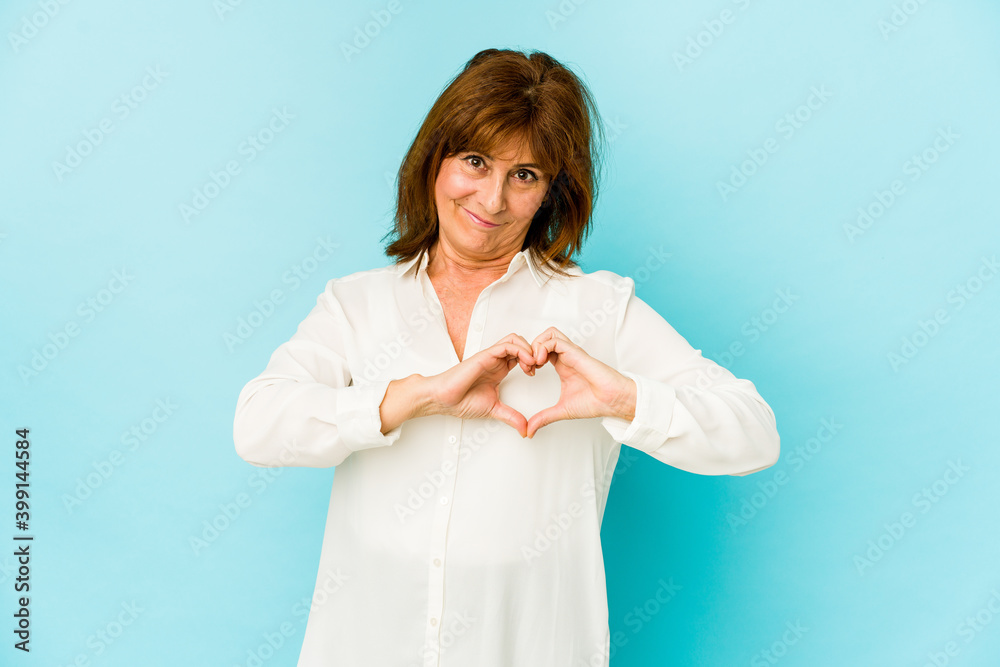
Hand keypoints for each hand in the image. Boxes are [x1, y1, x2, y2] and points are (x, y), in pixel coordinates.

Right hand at [422, 333, 537, 436]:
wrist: (443, 399)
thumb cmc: (460, 401)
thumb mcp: (494, 410)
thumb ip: (511, 417)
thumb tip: (525, 429)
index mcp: (499, 370)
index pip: (521, 356)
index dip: (533, 362)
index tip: (536, 374)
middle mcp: (496, 361)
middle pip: (521, 344)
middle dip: (534, 353)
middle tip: (539, 367)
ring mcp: (490, 357)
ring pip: (515, 340)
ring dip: (529, 349)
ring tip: (534, 364)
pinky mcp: (485, 356)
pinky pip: (507, 345)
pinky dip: (520, 350)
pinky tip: (526, 362)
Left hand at [525, 327, 636, 438]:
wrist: (612, 401)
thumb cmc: (595, 402)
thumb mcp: (561, 411)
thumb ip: (544, 418)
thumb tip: (530, 431)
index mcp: (562, 365)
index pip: (541, 350)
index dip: (529, 358)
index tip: (528, 373)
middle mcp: (566, 356)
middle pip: (544, 337)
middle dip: (530, 349)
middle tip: (528, 367)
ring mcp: (571, 353)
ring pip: (549, 334)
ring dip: (536, 345)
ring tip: (535, 363)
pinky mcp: (576, 353)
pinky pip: (555, 340)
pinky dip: (543, 347)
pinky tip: (541, 363)